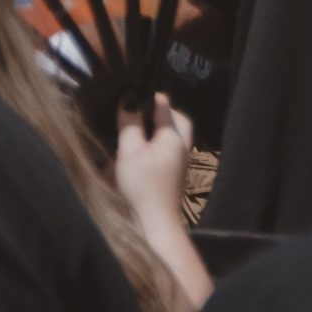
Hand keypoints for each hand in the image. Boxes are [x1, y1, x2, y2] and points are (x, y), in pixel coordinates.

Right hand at [112, 97, 196, 241]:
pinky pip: (171, 145)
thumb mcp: (129, 151)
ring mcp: (181, 161)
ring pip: (177, 133)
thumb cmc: (142, 185)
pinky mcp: (174, 172)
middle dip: (163, 109)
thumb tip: (129, 99)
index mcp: (174, 138)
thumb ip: (130, 124)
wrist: (154, 222)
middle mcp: (182, 146)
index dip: (148, 95)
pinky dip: (159, 138)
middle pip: (179, 119)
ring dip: (161, 125)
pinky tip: (142, 144)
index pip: (165, 106)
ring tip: (138, 123)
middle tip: (140, 107)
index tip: (130, 89)